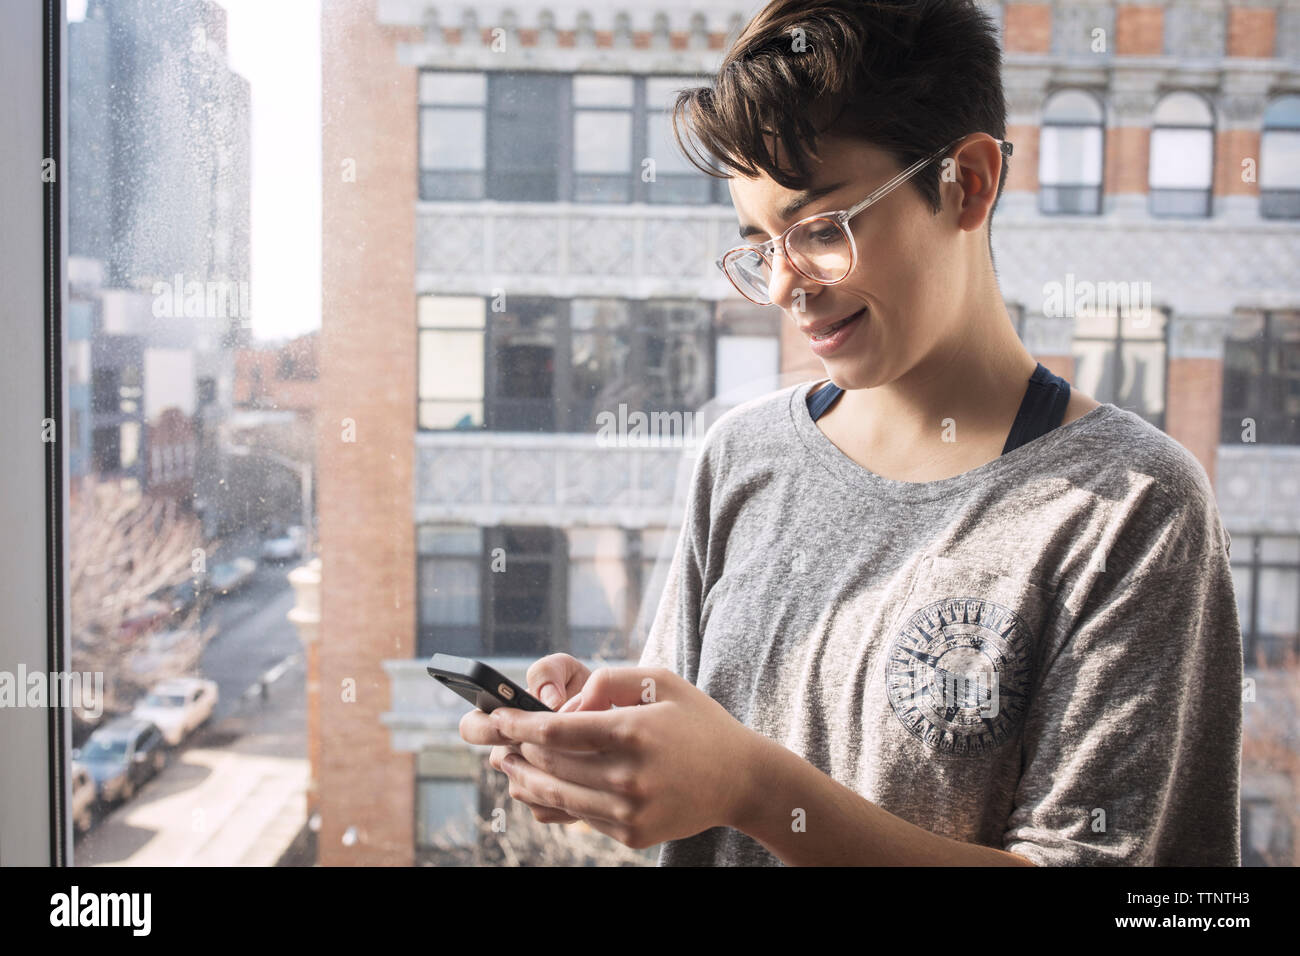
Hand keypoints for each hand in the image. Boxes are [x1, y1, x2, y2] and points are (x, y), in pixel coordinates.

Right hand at [458, 653, 591, 824]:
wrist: (612, 719)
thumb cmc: (581, 689)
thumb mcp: (566, 670)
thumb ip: (548, 672)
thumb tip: (548, 700)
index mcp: (503, 717)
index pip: (472, 726)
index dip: (484, 726)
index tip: (505, 720)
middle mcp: (507, 752)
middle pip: (497, 760)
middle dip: (520, 751)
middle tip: (546, 741)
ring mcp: (524, 781)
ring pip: (524, 784)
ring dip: (551, 770)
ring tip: (585, 751)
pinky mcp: (545, 805)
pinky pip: (545, 804)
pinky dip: (569, 791)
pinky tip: (590, 775)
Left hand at [488, 667, 763, 849]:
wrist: (739, 779)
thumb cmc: (696, 722)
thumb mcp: (661, 682)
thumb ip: (610, 681)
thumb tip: (566, 705)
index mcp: (633, 732)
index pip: (558, 731)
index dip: (520, 725)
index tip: (499, 718)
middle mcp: (629, 777)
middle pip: (551, 766)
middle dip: (517, 751)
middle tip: (496, 740)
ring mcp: (629, 812)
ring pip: (558, 796)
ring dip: (526, 780)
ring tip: (507, 765)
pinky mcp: (631, 835)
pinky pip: (580, 817)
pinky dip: (553, 802)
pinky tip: (540, 787)